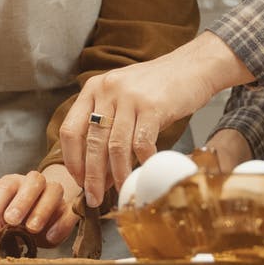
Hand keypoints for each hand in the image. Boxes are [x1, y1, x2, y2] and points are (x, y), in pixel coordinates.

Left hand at [0, 164, 81, 252]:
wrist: (41, 221)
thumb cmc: (15, 222)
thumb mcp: (0, 226)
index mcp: (13, 184)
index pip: (4, 188)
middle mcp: (35, 184)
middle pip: (33, 180)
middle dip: (21, 201)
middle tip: (11, 220)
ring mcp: (54, 194)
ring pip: (54, 190)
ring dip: (42, 209)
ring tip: (31, 228)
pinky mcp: (69, 209)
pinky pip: (71, 210)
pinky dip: (62, 223)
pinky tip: (49, 237)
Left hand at [62, 32, 252, 205]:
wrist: (192, 66)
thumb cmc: (157, 87)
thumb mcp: (123, 98)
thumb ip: (108, 126)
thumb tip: (100, 172)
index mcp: (93, 88)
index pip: (71, 129)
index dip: (72, 159)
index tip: (78, 180)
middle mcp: (108, 90)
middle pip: (92, 142)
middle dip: (92, 176)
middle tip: (94, 198)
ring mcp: (130, 97)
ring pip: (116, 146)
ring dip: (117, 175)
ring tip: (120, 191)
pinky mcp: (153, 106)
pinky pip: (142, 143)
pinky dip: (142, 162)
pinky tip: (144, 172)